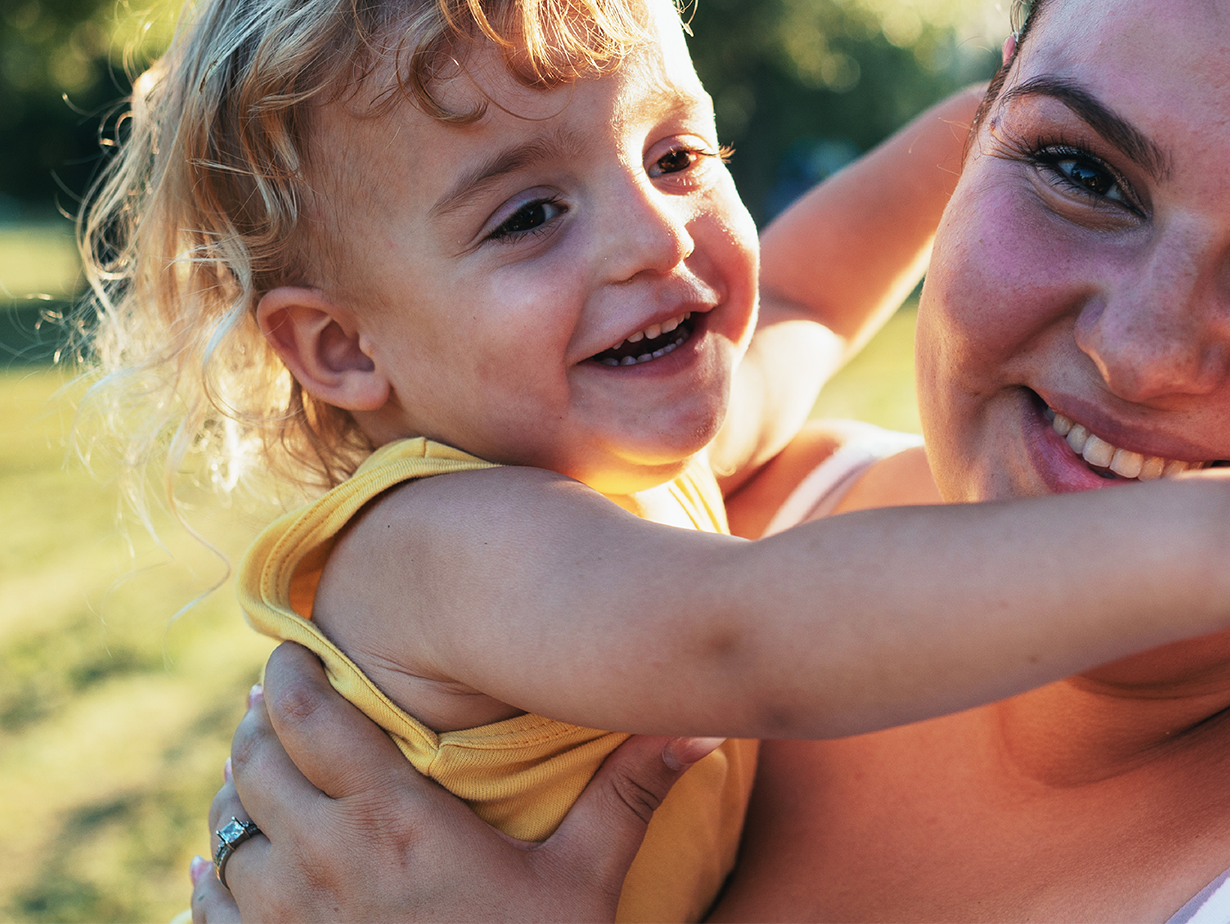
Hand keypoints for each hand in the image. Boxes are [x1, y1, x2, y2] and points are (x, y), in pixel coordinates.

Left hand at [188, 642, 718, 922]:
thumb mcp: (586, 883)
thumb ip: (626, 797)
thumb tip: (696, 726)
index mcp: (397, 825)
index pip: (314, 720)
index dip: (295, 675)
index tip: (301, 657)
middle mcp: (326, 864)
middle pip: (255, 764)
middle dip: (259, 725)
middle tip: (280, 705)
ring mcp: (289, 922)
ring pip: (227, 831)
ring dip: (237, 796)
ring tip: (261, 773)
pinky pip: (210, 908)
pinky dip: (213, 875)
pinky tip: (230, 863)